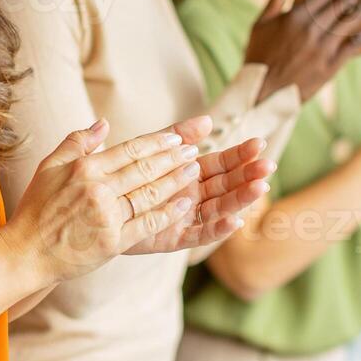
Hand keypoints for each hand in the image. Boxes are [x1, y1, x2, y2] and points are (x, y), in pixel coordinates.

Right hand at [3, 115, 216, 284]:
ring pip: (150, 194)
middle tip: (193, 151)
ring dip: (175, 181)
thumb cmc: (36, 209)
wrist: (26, 252)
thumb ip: (76, 142)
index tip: (177, 139)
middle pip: (145, 169)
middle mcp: (98, 188)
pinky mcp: (112, 241)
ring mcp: (106, 215)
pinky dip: (167, 214)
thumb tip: (104, 123)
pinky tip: (183, 205)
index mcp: (85, 167)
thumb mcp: (49, 166)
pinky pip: (147, 224)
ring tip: (194, 171)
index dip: (157, 143)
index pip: (130, 150)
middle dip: (173, 158)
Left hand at [125, 130, 274, 253]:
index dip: (240, 154)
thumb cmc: (120, 177)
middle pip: (226, 185)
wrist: (91, 209)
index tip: (259, 143)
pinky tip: (235, 221)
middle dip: (248, 175)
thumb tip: (208, 121)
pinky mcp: (173, 239)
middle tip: (268, 164)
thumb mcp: (149, 150)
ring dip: (240, 199)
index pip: (221, 163)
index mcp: (190, 174)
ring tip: (261, 187)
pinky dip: (217, 229)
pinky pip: (199, 234)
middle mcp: (193, 196)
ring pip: (219, 208)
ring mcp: (186, 218)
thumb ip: (177, 135)